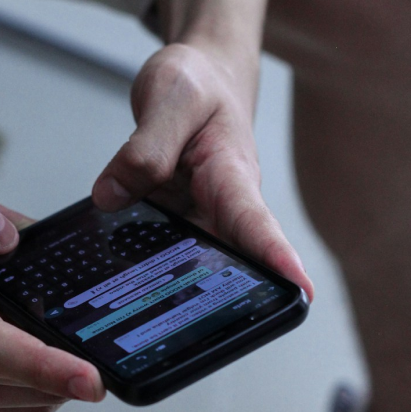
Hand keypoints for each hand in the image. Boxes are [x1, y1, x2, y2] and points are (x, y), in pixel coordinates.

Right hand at [0, 172, 103, 411]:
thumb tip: (13, 233)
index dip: (51, 367)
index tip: (94, 380)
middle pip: (23, 382)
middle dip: (70, 364)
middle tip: (92, 336)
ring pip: (19, 404)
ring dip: (51, 381)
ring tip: (61, 346)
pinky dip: (25, 396)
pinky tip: (29, 369)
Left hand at [92, 43, 313, 300]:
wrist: (197, 77)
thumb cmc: (196, 83)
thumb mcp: (169, 98)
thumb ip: (144, 148)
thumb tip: (110, 197)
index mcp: (232, 175)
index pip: (256, 222)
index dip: (277, 259)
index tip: (299, 293)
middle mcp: (221, 206)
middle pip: (226, 262)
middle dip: (214, 300)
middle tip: (191, 335)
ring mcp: (198, 218)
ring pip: (187, 262)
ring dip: (168, 287)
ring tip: (137, 321)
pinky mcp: (174, 220)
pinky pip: (160, 246)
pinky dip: (140, 261)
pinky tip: (112, 280)